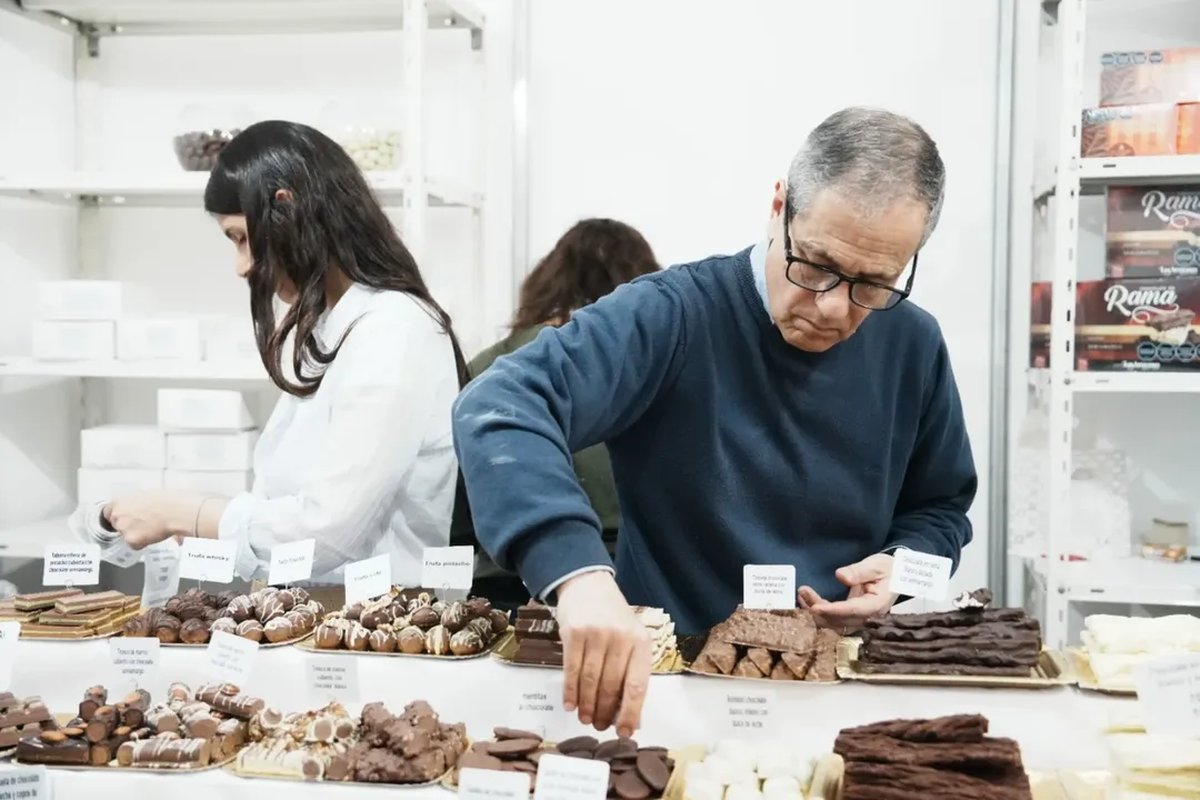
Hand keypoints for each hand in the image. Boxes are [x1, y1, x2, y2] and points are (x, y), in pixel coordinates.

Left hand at [103, 491, 204, 549]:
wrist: (175, 511)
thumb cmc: (166, 500)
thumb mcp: (145, 497)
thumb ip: (134, 505)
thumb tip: (135, 512)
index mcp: (119, 502)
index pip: (108, 512)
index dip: (117, 517)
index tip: (124, 519)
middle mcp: (117, 515)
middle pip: (116, 525)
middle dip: (127, 526)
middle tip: (142, 524)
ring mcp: (122, 528)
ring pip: (126, 536)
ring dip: (135, 535)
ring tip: (151, 528)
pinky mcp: (131, 540)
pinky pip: (134, 545)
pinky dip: (143, 543)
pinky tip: (153, 534)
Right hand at [555, 571, 652, 737]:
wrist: (589, 585)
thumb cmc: (613, 619)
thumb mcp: (631, 640)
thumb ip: (632, 674)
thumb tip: (630, 717)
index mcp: (641, 642)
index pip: (637, 685)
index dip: (629, 712)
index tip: (623, 732)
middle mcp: (621, 638)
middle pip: (611, 686)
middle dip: (603, 711)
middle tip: (598, 726)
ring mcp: (597, 634)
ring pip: (590, 681)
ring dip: (586, 705)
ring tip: (584, 718)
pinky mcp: (574, 632)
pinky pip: (571, 670)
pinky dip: (570, 691)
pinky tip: (570, 704)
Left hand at [797, 553, 898, 633]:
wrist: (898, 575)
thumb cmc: (890, 569)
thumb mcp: (877, 565)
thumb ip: (859, 571)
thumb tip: (840, 576)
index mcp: (877, 605)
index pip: (853, 610)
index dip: (833, 610)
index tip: (816, 607)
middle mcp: (868, 616)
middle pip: (840, 621)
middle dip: (818, 610)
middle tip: (803, 592)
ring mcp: (860, 618)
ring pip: (834, 622)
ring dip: (816, 611)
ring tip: (802, 594)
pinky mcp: (852, 615)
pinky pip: (834, 618)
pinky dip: (820, 610)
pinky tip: (808, 599)